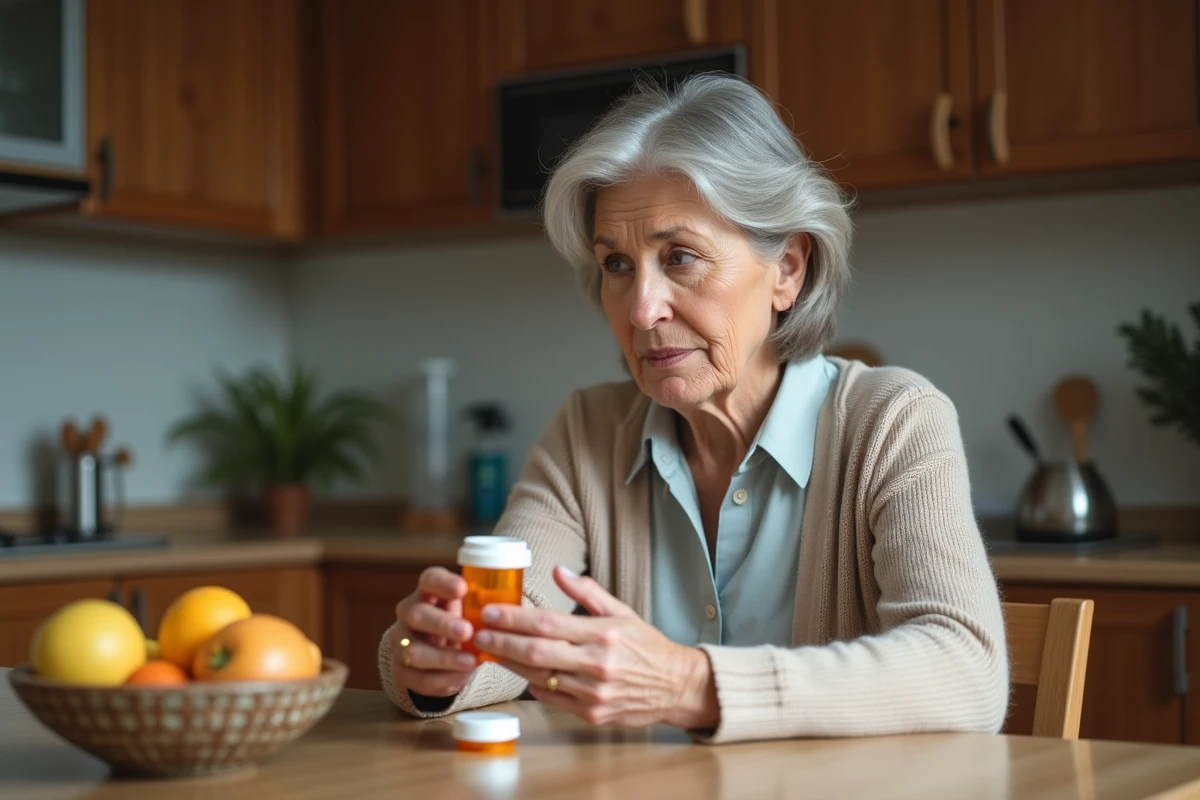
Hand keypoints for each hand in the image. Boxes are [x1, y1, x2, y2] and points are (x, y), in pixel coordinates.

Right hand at [389, 567, 478, 697]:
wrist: (436, 652)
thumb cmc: (459, 622)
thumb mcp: (468, 610)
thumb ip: (480, 608)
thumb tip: (508, 612)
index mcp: (427, 591)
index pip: (429, 579)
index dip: (443, 583)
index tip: (463, 588)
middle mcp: (408, 613)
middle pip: (417, 614)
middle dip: (443, 624)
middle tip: (467, 631)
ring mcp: (400, 643)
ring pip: (415, 651)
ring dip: (445, 658)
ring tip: (470, 661)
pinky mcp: (401, 671)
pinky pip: (420, 678)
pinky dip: (444, 678)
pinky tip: (463, 676)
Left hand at [474, 566, 719, 729]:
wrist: (675, 686)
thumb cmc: (646, 646)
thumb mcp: (622, 612)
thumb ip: (588, 592)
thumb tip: (557, 571)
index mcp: (602, 634)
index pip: (547, 623)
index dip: (513, 618)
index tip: (489, 612)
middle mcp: (596, 664)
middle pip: (536, 652)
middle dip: (501, 642)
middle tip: (477, 633)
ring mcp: (592, 692)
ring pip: (538, 677)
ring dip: (509, 664)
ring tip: (490, 651)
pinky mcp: (591, 713)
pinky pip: (551, 698)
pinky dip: (532, 684)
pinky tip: (520, 672)